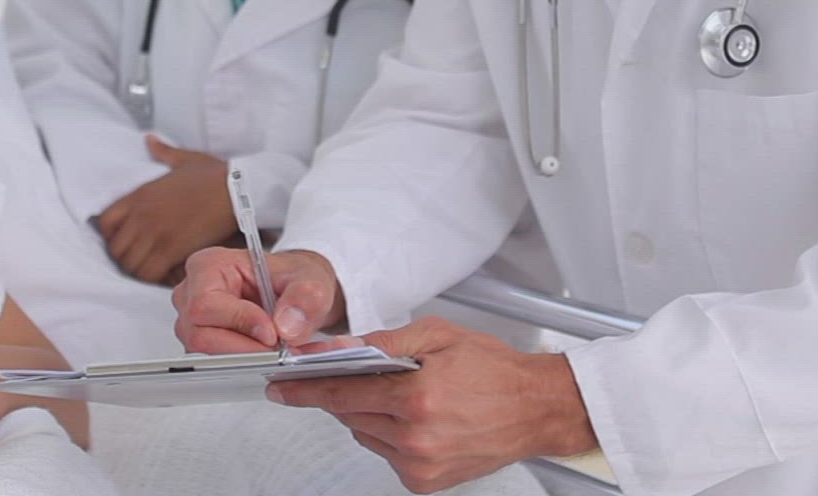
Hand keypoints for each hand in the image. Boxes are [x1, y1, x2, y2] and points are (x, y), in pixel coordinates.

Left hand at [95, 135, 234, 284]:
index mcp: (140, 194)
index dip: (111, 235)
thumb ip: (163, 151)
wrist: (236, 189)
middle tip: (142, 258)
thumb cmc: (214, 175)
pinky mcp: (171, 250)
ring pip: (129, 265)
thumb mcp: (184, 158)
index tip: (126, 239)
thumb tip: (150, 139)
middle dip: (125, 256)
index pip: (105, 222)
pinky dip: (155, 278)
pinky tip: (167, 272)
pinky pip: (148, 273)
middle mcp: (142, 215)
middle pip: (114, 249)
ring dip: (139, 269)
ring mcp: (155, 233)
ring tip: (154, 267)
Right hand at [172, 246, 344, 353]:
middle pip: (203, 335)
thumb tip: (287, 326)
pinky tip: (275, 356)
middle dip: (247, 349)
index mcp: (207, 266)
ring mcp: (193, 323)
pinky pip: (220, 364)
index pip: (206, 303)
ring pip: (210, 355)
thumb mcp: (309, 279)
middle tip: (283, 351)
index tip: (271, 333)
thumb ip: (304, 297)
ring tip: (285, 352)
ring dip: (251, 359)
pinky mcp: (204, 345)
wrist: (295, 293)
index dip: (238, 321)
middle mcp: (192, 294)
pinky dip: (251, 365)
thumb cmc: (291, 278)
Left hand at [265, 317, 598, 493]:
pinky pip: (385, 453)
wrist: (536, 409)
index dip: (305, 389)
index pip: (342, 393)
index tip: (281, 387)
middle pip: (349, 415)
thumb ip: (381, 343)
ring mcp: (420, 464)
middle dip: (345, 393)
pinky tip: (415, 418)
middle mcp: (416, 437)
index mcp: (417, 397)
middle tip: (355, 374)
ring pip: (364, 434)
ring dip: (369, 413)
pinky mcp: (425, 482)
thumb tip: (336, 348)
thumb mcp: (437, 336)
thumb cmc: (494, 369)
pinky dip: (389, 434)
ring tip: (403, 394)